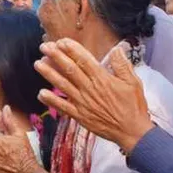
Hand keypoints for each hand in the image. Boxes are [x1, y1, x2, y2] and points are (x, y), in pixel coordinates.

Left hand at [35, 39, 152, 151]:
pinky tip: (41, 93)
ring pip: (63, 85)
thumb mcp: (133, 82)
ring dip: (49, 74)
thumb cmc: (133, 106)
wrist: (132, 132)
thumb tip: (117, 49)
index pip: (84, 60)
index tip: (61, 41)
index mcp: (102, 79)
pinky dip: (51, 100)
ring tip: (38, 63)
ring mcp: (83, 103)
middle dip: (56, 56)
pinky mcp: (80, 116)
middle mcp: (90, 89)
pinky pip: (63, 107)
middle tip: (44, 47)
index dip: (71, 49)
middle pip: (69, 69)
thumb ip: (122, 65)